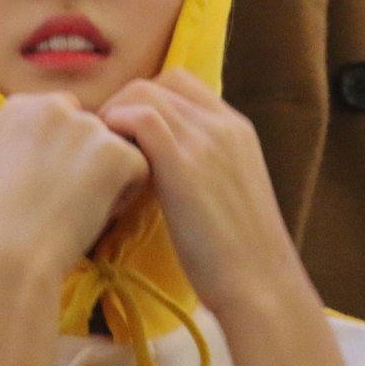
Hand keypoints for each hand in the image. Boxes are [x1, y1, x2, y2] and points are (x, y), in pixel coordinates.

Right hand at [0, 92, 150, 281]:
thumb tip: (80, 147)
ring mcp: (85, 126)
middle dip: (88, 162)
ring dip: (107, 177)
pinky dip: (125, 196)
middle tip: (60, 201)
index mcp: (19, 107)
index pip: (64, 116)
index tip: (40, 186)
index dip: (62, 155)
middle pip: (93, 129)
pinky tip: (91, 214)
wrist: (5, 255)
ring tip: (74, 209)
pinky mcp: (114, 151)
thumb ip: (39, 143)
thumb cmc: (1, 226)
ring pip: (118, 147)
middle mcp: (52, 106)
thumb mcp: (6, 164)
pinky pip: (139, 167)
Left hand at [97, 69, 302, 318]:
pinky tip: (110, 164)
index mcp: (237, 128)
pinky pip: (139, 117)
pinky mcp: (184, 163)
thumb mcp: (228, 192)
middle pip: (159, 81)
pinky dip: (115, 129)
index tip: (128, 133)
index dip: (147, 100)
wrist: (260, 284)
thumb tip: (161, 163)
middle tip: (108, 143)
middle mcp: (223, 124)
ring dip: (114, 115)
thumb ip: (204, 166)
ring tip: (104, 155)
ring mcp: (206, 140)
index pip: (181, 82)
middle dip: (125, 104)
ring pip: (144, 92)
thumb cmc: (241, 255)